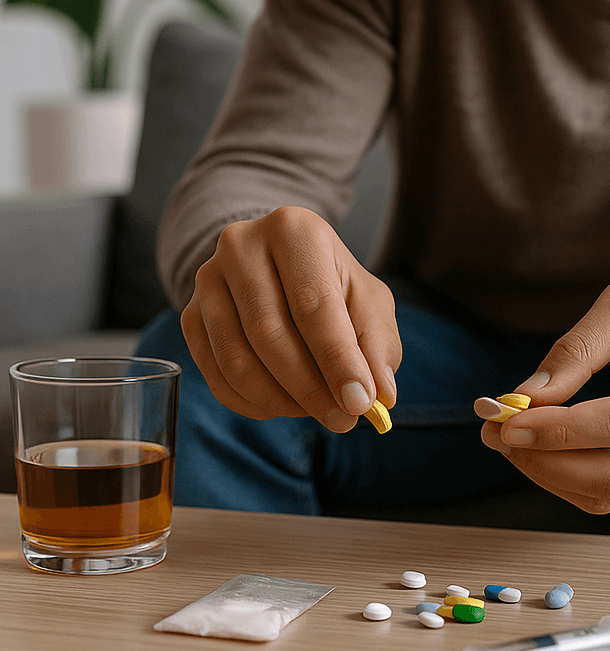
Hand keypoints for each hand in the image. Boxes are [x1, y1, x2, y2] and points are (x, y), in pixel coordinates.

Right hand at [180, 206, 400, 431]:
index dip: (337, 359)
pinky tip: (284, 404)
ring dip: (281, 400)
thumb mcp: (368, 301)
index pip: (313, 304)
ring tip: (317, 410)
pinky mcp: (190, 315)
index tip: (359, 402)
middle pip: (270, 333)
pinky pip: (216, 375)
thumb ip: (377, 344)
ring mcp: (207, 280)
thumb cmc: (333, 284)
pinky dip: (253, 402)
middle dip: (310, 388)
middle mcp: (241, 246)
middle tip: (343, 419)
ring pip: (237, 360)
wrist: (282, 266)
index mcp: (293, 230)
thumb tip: (378, 395)